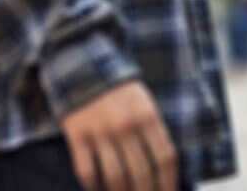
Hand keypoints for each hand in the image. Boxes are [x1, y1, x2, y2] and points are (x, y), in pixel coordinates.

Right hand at [60, 80, 176, 190]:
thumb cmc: (120, 93)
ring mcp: (101, 130)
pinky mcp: (78, 135)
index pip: (165, 158)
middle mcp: (126, 125)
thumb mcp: (145, 104)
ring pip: (115, 177)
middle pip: (142, 173)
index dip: (169, 184)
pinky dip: (94, 186)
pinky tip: (99, 188)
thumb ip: (154, 133)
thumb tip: (164, 172)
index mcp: (147, 116)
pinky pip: (87, 171)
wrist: (84, 66)